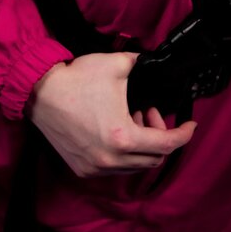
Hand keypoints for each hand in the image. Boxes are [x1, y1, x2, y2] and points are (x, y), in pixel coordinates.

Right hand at [26, 51, 197, 177]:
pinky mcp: (82, 169)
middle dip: (159, 135)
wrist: (39, 93)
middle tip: (148, 112)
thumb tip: (154, 62)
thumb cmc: (76, 79)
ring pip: (134, 165)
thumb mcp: (117, 64)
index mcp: (124, 137)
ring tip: (129, 117)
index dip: (183, 134)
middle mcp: (111, 159)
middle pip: (153, 158)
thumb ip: (142, 64)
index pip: (166, 144)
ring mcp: (95, 167)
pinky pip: (114, 168)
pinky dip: (122, 152)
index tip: (190, 125)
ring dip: (140, 144)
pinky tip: (113, 129)